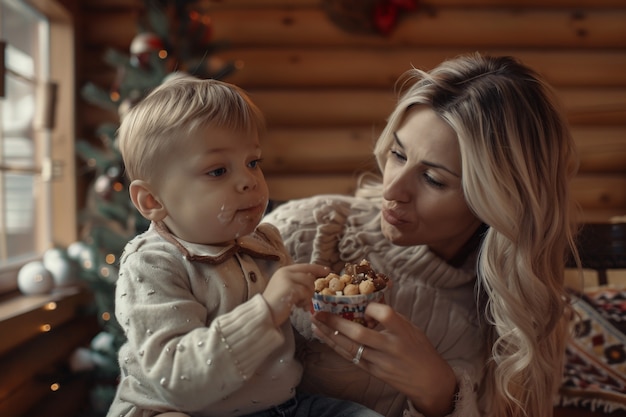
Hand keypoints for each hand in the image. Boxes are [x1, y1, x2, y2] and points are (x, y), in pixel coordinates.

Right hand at [263, 263, 328, 326]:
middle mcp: (285, 272)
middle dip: (311, 289)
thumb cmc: (276, 305)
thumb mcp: (286, 289)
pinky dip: (304, 301)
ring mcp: (287, 278)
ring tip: (299, 304)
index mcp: (284, 270)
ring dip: (307, 296)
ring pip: (309, 284)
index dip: (317, 268)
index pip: (305, 266)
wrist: (265, 314)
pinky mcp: (290, 287)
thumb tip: (313, 279)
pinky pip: (306, 292)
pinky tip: (298, 306)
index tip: (327, 271)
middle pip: (309, 276)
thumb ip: (296, 282)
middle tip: (304, 300)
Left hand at [311, 302, 457, 416]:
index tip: (363, 302)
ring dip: (329, 334)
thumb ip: (391, 316)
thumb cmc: (420, 350)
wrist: (428, 381)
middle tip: (319, 311)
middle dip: (336, 322)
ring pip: (349, 347)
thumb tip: (369, 299)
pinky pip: (350, 356)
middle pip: (360, 334)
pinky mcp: (372, 371)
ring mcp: (380, 362)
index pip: (386, 315)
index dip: (371, 307)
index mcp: (404, 333)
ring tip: (315, 322)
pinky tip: (324, 336)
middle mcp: (390, 348)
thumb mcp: (411, 328)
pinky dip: (335, 345)